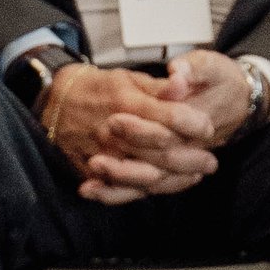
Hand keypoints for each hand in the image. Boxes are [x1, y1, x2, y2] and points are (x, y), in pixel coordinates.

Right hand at [36, 61, 224, 204]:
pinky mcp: (95, 175)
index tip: (209, 127)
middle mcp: (115, 134)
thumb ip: (159, 87)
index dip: (194, 123)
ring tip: (198, 174)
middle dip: (193, 158)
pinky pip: (127, 190)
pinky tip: (171, 184)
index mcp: (126, 104)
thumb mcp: (129, 79)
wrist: (57, 104)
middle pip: (163, 153)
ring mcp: (104, 157)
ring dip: (178, 178)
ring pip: (148, 176)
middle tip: (212, 160)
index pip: (169, 117)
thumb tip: (184, 83)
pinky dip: (152, 190)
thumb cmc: (100, 89)